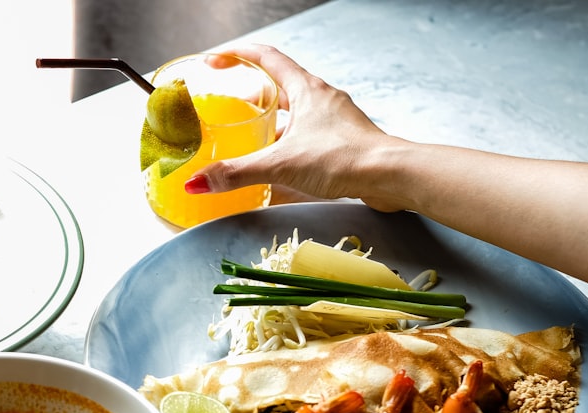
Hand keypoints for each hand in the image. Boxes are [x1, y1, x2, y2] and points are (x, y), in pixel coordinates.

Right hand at [186, 44, 396, 208]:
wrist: (389, 175)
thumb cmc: (343, 159)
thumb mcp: (280, 164)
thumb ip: (237, 172)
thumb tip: (198, 181)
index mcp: (305, 89)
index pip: (266, 57)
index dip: (238, 55)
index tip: (216, 60)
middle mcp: (321, 98)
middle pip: (280, 84)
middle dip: (252, 91)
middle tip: (230, 103)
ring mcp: (335, 119)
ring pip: (296, 111)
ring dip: (272, 120)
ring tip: (251, 136)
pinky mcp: (343, 140)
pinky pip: (309, 133)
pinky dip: (290, 142)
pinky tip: (282, 163)